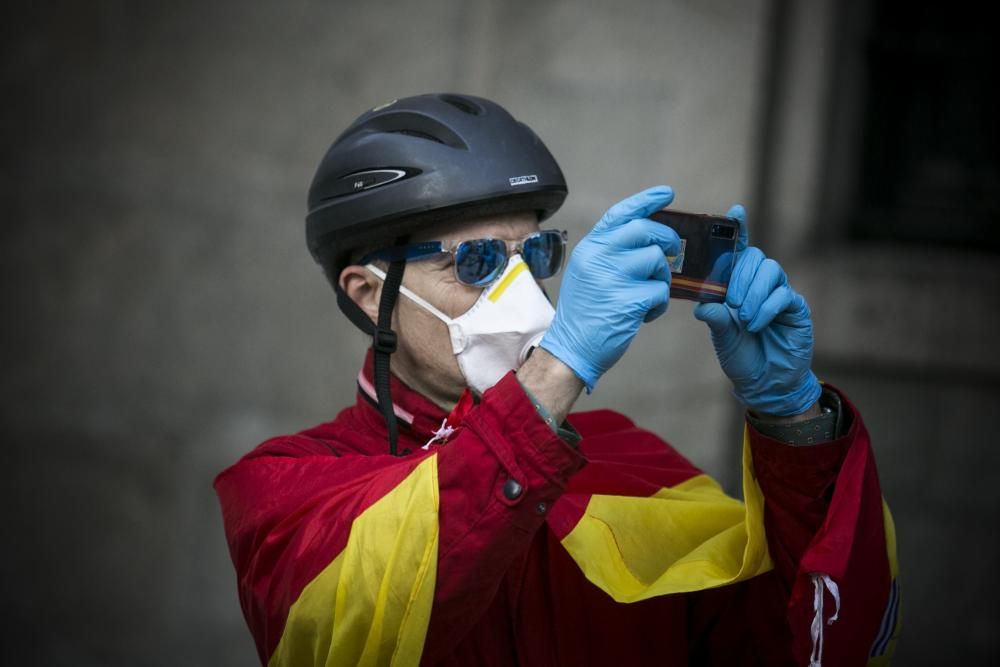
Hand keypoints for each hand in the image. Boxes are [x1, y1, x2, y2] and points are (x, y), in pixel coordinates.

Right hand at [540, 186, 679, 391]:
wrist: (571, 348)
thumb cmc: (584, 313)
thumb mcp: (587, 272)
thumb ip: (610, 252)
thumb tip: (648, 239)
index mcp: (590, 248)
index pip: (620, 213)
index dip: (646, 200)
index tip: (666, 193)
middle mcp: (599, 257)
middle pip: (645, 230)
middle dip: (666, 239)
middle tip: (673, 251)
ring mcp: (613, 278)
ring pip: (657, 260)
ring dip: (662, 278)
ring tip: (647, 296)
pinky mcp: (629, 300)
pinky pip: (661, 291)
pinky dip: (659, 305)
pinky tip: (644, 314)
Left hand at [693, 205, 820, 415]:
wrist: (765, 382)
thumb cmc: (741, 354)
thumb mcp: (721, 335)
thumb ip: (715, 317)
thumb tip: (702, 305)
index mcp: (737, 283)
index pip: (739, 250)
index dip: (738, 229)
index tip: (735, 210)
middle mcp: (759, 283)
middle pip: (755, 257)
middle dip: (740, 275)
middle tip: (731, 301)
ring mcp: (779, 293)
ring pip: (771, 270)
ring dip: (753, 292)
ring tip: (744, 317)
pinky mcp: (795, 307)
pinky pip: (783, 294)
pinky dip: (767, 307)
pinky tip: (757, 323)